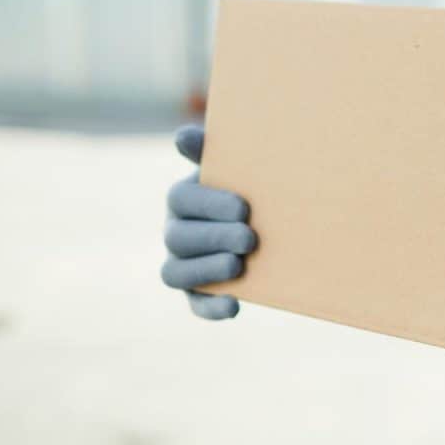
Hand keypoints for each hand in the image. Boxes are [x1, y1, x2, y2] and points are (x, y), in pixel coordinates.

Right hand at [160, 124, 256, 318]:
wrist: (268, 221)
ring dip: (206, 270)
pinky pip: (195, 305)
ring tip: (237, 265)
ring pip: (176, 273)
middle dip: (213, 238)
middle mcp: (175, 232)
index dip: (209, 204)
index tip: (244, 207)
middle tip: (249, 238)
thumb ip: (212, 151)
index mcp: (182, 198)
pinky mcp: (197, 293)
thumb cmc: (249, 187)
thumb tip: (183, 136)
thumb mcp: (236, 167)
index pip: (180, 199)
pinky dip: (211, 308)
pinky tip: (234, 307)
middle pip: (179, 238)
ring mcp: (182, 265)